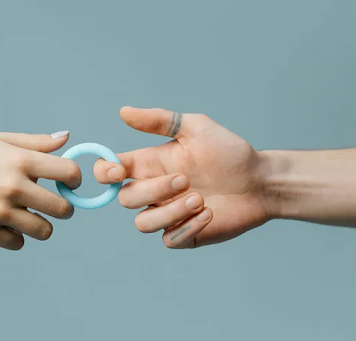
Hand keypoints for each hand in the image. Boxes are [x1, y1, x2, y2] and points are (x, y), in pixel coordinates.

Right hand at [0, 131, 121, 249]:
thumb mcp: (0, 140)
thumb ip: (36, 142)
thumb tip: (66, 138)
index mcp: (20, 160)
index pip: (69, 173)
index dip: (75, 179)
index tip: (69, 183)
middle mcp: (13, 186)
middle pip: (63, 209)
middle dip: (64, 208)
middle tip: (53, 205)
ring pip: (44, 231)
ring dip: (42, 225)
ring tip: (29, 215)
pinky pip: (17, 243)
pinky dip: (17, 236)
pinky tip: (8, 224)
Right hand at [95, 107, 270, 248]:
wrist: (261, 180)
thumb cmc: (228, 152)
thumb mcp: (195, 128)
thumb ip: (160, 120)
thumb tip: (123, 112)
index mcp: (149, 165)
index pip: (111, 172)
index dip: (105, 173)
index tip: (120, 171)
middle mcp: (154, 191)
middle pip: (127, 199)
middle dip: (154, 190)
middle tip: (186, 179)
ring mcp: (168, 214)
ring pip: (143, 223)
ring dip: (169, 212)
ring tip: (200, 199)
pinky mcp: (185, 234)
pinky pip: (169, 239)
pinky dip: (186, 228)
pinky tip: (209, 214)